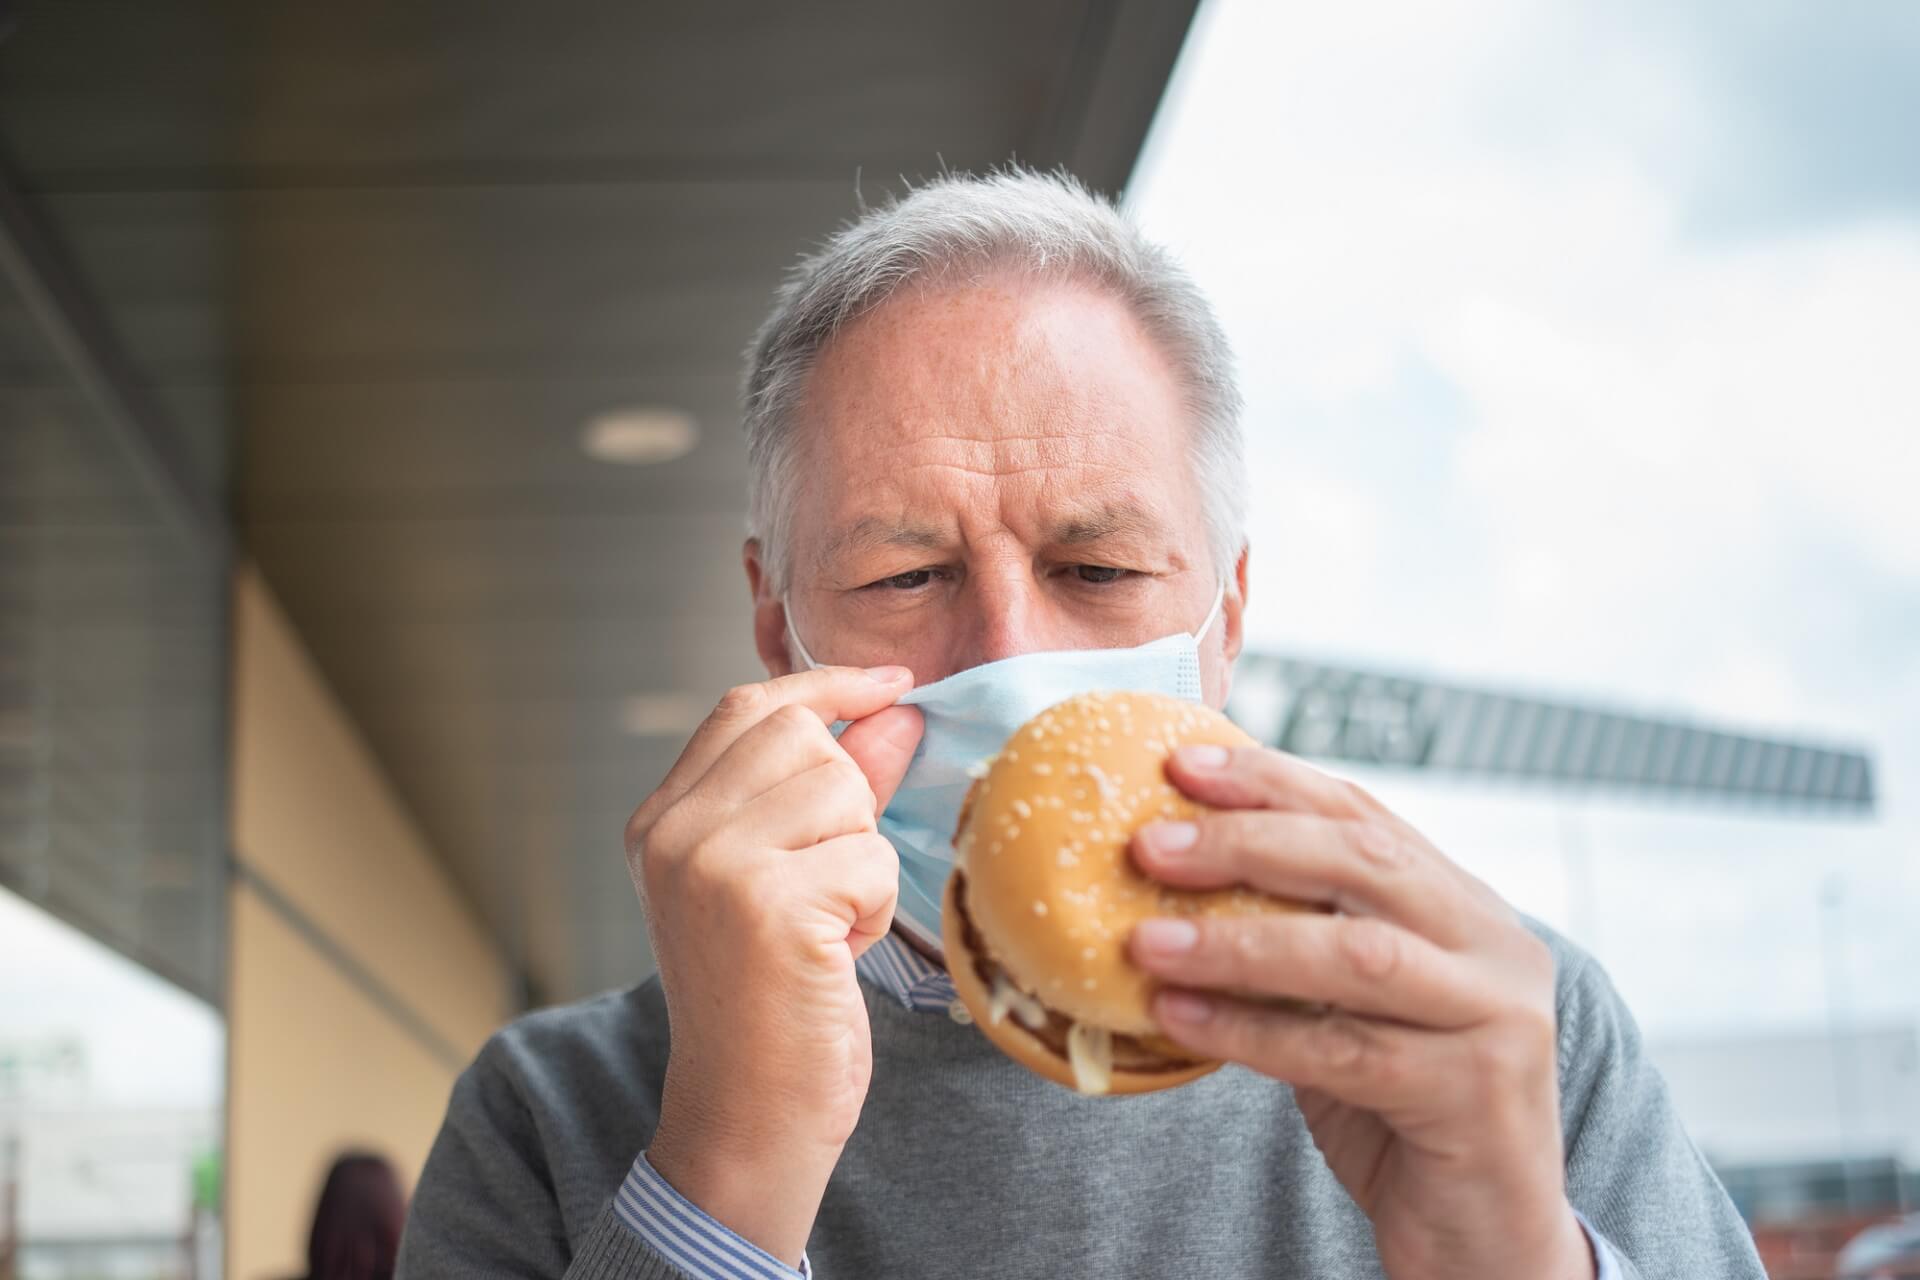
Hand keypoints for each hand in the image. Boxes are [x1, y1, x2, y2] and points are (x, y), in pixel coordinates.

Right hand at [625, 665, 922, 1266]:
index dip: (827, 685)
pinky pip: (871, 857)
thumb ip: (836, 789)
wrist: (748, 1115)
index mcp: (661, 821)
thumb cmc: (776, 1000)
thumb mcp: (792, 877)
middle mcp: (672, 833)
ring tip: (829, 924)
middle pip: (804, 738)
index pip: (747, 707)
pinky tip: (838, 954)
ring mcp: (711, 864)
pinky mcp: (766, 903)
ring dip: (865, 861)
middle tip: (830, 883)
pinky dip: (877, 908)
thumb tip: (897, 710)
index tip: (893, 684)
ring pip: (844, 793)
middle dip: (848, 803)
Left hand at [1127, 745, 1593, 1279]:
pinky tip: (1178, 1018)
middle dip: (1247, 843)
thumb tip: (1170, 881)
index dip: (1272, 782)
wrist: (1486, 1237)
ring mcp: (1498, 1016)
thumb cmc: (1399, 1112)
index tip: (1182, 763)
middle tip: (1149, 845)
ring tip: (1146, 941)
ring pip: (1355, 955)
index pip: (1364, 815)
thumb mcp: (1349, 1008)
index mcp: (1464, 907)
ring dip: (1238, 943)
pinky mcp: (1477, 1092)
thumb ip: (1298, 942)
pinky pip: (1343, 1051)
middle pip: (1364, 862)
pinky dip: (1251, 1031)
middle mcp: (1496, 946)